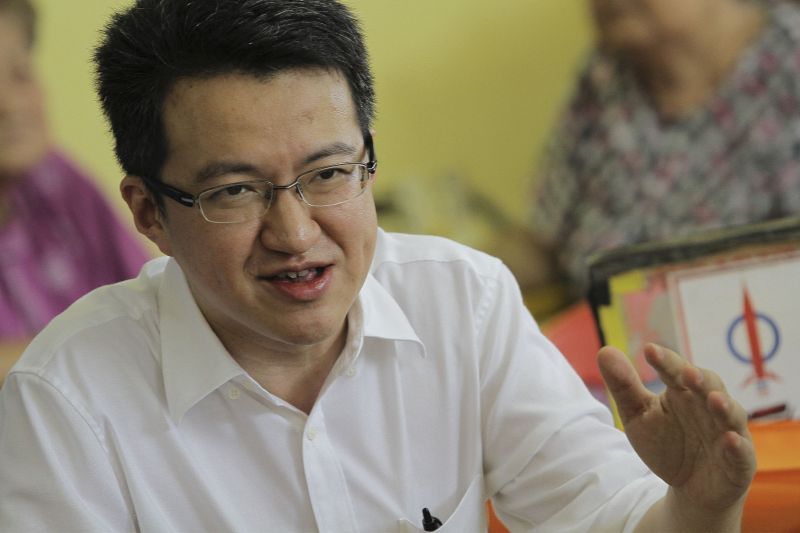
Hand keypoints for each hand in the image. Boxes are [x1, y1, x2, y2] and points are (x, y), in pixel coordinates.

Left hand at [598, 343, 755, 523]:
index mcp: (683, 391)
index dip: (665, 361)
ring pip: (731, 415)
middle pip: (709, 386)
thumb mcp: (637, 416)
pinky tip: (730, 440)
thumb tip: (604, 349)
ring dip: (725, 407)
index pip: (675, 371)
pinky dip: (737, 446)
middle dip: (700, 379)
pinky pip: (742, 452)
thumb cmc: (664, 443)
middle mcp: (708, 406)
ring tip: (715, 400)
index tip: (649, 351)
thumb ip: (623, 386)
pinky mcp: (739, 462)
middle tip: (687, 373)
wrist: (688, 486)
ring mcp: (727, 432)